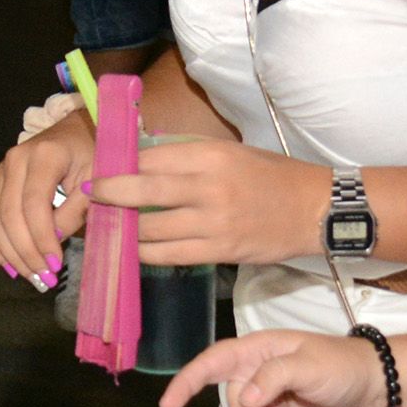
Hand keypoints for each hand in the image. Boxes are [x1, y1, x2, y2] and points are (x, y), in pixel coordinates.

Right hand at [0, 113, 94, 286]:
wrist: (76, 131)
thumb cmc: (92, 154)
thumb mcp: (96, 179)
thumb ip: (76, 209)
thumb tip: (53, 240)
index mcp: (43, 155)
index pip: (34, 205)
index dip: (41, 238)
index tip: (56, 264)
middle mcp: (14, 160)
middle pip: (10, 216)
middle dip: (26, 252)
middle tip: (44, 279)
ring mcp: (0, 171)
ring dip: (11, 255)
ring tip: (32, 278)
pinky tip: (10, 267)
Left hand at [84, 141, 325, 266]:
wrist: (316, 209)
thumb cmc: (272, 176)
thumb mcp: (231, 151)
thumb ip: (189, 155)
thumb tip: (141, 157)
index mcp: (211, 154)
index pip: (150, 157)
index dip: (120, 165)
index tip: (101, 169)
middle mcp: (208, 186)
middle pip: (141, 190)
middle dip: (108, 195)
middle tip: (90, 197)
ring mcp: (213, 222)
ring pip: (149, 228)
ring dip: (122, 228)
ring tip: (105, 225)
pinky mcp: (219, 251)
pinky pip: (168, 255)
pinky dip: (144, 252)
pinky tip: (132, 248)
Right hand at [157, 327, 386, 406]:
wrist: (377, 385)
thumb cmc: (343, 363)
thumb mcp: (308, 365)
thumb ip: (273, 378)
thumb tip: (244, 400)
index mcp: (256, 352)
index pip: (212, 363)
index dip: (186, 381)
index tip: (168, 406)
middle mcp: (256, 374)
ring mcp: (270, 398)